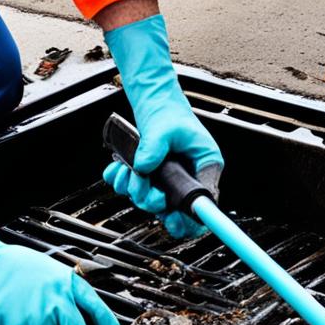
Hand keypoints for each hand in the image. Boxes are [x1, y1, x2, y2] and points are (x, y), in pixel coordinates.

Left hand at [104, 13, 221, 237]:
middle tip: (143, 187)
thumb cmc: (168, 111)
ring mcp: (169, 180)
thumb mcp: (164, 127)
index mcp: (204, 166)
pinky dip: (123, 182)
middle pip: (175, 209)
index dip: (191, 220)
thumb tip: (143, 167)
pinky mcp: (152, 178)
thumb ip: (154, 148)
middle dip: (152, 201)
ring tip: (127, 170)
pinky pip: (135, 191)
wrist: (154, 101)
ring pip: (152, 202)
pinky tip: (120, 169)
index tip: (175, 223)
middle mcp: (189, 176)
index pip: (205, 202)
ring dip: (134, 190)